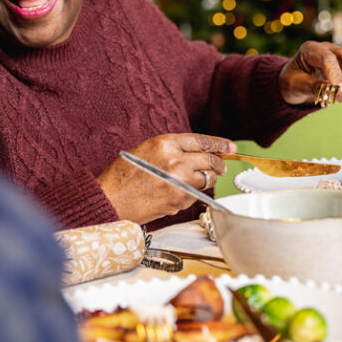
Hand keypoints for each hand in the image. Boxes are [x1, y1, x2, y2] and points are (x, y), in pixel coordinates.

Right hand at [97, 133, 234, 224]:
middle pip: (210, 160)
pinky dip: (193, 193)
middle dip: (220, 164)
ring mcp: (180, 182)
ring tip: (200, 179)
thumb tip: (195, 153)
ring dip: (208, 179)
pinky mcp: (180, 200)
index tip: (230, 147)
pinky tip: (180, 192)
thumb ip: (171, 149)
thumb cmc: (123, 175)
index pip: (202, 141)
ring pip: (207, 179)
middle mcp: (176, 161)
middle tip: (222, 166)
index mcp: (166, 143)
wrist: (111, 200)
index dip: (220, 144)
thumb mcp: (146, 150)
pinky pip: (196, 194)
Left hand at [279, 41, 341, 104]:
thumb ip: (314, 86)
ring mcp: (339, 57)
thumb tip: (333, 91)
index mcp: (310, 49)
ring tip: (337, 99)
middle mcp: (327, 49)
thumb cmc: (292, 82)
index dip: (336, 76)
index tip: (341, 94)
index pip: (328, 59)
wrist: (294, 83)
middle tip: (340, 98)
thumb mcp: (295, 85)